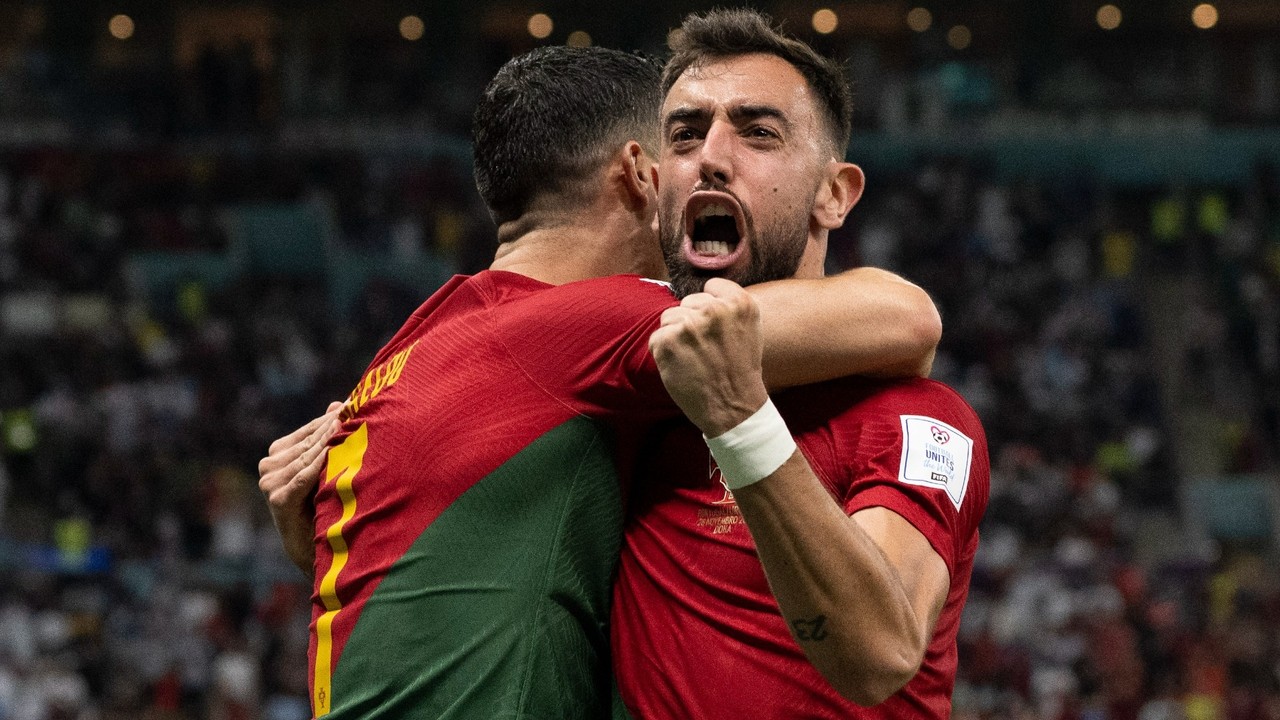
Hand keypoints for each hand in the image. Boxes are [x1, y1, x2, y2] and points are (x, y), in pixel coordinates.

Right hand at [258, 401, 342, 576]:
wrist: (317, 550)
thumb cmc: (326, 506)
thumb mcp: (327, 468)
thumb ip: (328, 437)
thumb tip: (338, 403)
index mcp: (277, 455)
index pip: (311, 430)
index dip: (335, 417)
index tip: (358, 401)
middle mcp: (268, 467)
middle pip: (311, 440)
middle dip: (337, 425)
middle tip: (361, 408)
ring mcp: (270, 483)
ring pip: (309, 455)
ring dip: (332, 441)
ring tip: (355, 424)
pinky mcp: (279, 499)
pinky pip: (305, 476)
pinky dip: (320, 463)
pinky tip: (334, 450)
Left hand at [648, 278, 769, 436]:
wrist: (733, 408)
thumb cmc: (739, 370)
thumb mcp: (749, 329)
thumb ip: (729, 306)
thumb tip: (703, 291)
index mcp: (739, 303)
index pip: (710, 287)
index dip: (710, 308)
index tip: (716, 329)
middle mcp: (714, 309)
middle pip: (687, 303)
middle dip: (692, 322)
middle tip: (706, 349)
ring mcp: (689, 324)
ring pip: (669, 318)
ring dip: (676, 336)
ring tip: (694, 358)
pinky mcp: (667, 341)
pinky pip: (657, 338)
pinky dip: (664, 353)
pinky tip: (682, 367)